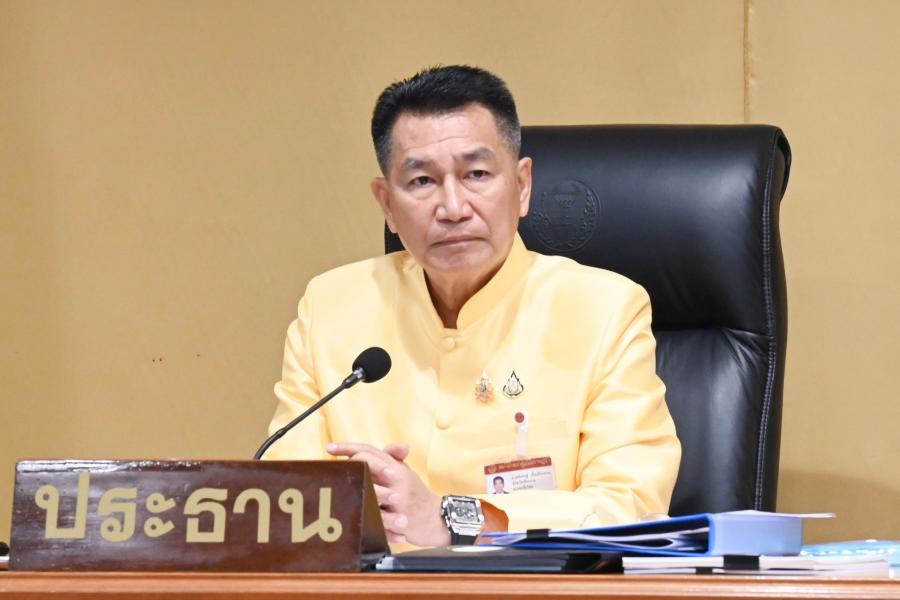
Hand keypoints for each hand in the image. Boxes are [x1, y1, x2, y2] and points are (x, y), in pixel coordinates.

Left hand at [326, 442, 449, 546]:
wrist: (436, 517)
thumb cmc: (416, 495)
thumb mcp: (404, 472)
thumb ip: (388, 459)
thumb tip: (371, 448)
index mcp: (395, 465)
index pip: (369, 450)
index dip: (348, 447)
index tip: (329, 448)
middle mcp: (396, 477)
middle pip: (366, 463)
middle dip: (348, 466)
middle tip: (332, 470)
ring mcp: (397, 496)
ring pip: (369, 487)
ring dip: (353, 488)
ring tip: (339, 494)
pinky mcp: (398, 515)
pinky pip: (377, 515)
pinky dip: (364, 515)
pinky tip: (349, 516)